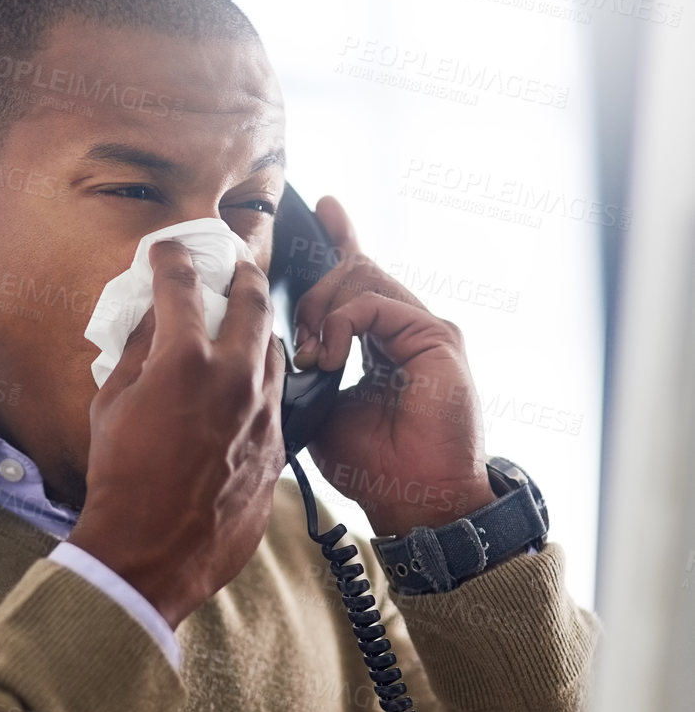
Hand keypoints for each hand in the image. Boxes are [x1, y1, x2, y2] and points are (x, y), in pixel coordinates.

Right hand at [68, 240, 286, 629]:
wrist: (150, 553)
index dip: (172, 257)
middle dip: (240, 272)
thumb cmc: (121, 480)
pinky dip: (260, 382)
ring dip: (259, 329)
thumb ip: (137, 353)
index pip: (183, 283)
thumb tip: (152, 320)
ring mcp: (262, 414)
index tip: (167, 250)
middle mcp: (234, 379)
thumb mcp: (112, 405)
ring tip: (244, 324)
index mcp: (185, 361)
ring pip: (274, 350)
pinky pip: (275, 399)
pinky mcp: (275, 448)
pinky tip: (245, 386)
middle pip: (252, 300)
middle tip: (232, 264)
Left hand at [292, 197, 493, 536]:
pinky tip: (329, 356)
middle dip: (315, 283)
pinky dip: (341, 323)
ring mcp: (422, 329)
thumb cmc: (374, 468)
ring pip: (362, 278)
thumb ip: (305, 373)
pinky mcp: (436, 335)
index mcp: (380, 344)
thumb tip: (275, 348)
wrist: (417, 500)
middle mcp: (405, 329)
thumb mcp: (321, 411)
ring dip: (322, 307)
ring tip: (313, 353)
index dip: (340, 242)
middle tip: (298, 330)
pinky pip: (374, 303)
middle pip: (357, 269)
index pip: (358, 281)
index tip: (319, 212)